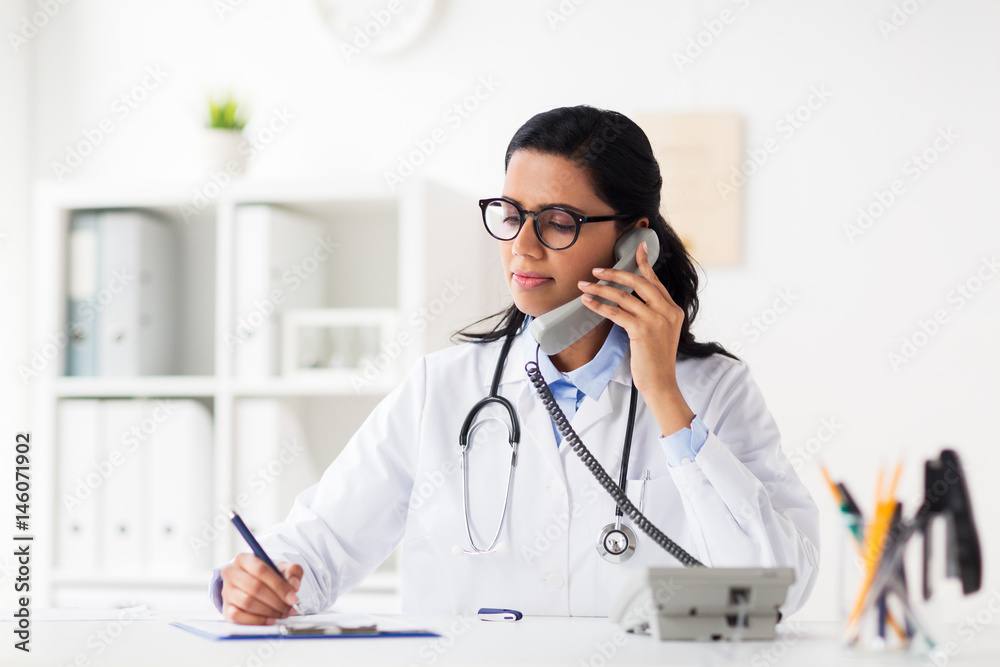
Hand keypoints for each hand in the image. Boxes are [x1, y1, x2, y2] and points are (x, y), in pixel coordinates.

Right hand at [220, 553, 302, 624]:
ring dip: (269, 611)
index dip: (279, 586)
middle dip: (276, 601)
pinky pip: (238, 616)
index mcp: (244, 559)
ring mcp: (226, 592)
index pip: (261, 570)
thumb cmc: (268, 577)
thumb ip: (293, 572)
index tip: (292, 597)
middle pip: (255, 587)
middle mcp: (231, 573)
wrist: (255, 587)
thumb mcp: (283, 569)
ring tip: (282, 613)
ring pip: (247, 602)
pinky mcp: (226, 609)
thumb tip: (293, 585)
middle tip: (289, 608)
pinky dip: (256, 620)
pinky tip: (270, 619)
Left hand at [577, 240, 695, 435]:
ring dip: (600, 289)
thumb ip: (651, 314)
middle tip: (596, 269)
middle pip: (639, 282)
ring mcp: (656, 320)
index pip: (655, 281)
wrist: (660, 382)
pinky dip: (599, 305)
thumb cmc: (655, 360)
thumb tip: (630, 299)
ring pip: (624, 296)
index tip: (638, 247)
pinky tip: (587, 302)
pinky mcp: (642, 331)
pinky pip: (616, 312)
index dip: (644, 263)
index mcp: (673, 309)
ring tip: (584, 285)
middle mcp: (667, 311)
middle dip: (615, 273)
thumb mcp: (660, 332)